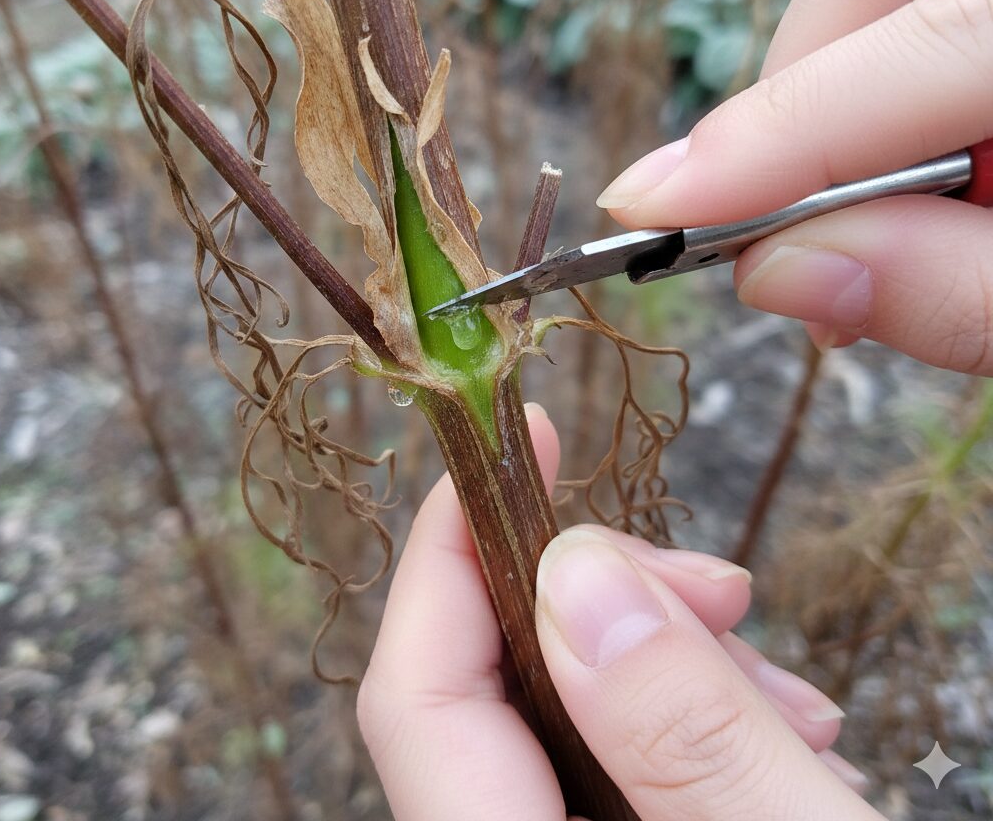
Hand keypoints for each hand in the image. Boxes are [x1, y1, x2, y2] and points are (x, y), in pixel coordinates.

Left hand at [358, 406, 880, 819]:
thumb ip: (683, 737)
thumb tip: (577, 573)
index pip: (415, 694)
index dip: (447, 548)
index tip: (516, 441)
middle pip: (498, 689)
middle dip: (602, 604)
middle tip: (722, 585)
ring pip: (571, 715)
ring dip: (668, 665)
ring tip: (786, 691)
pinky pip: (621, 761)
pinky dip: (691, 722)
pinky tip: (777, 732)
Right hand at [597, 0, 992, 375]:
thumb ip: (960, 294)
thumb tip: (781, 276)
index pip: (933, 37)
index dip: (770, 135)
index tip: (644, 209)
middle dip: (797, 106)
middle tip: (789, 245)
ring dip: (826, 103)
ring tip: (859, 231)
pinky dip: (867, 84)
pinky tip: (899, 173)